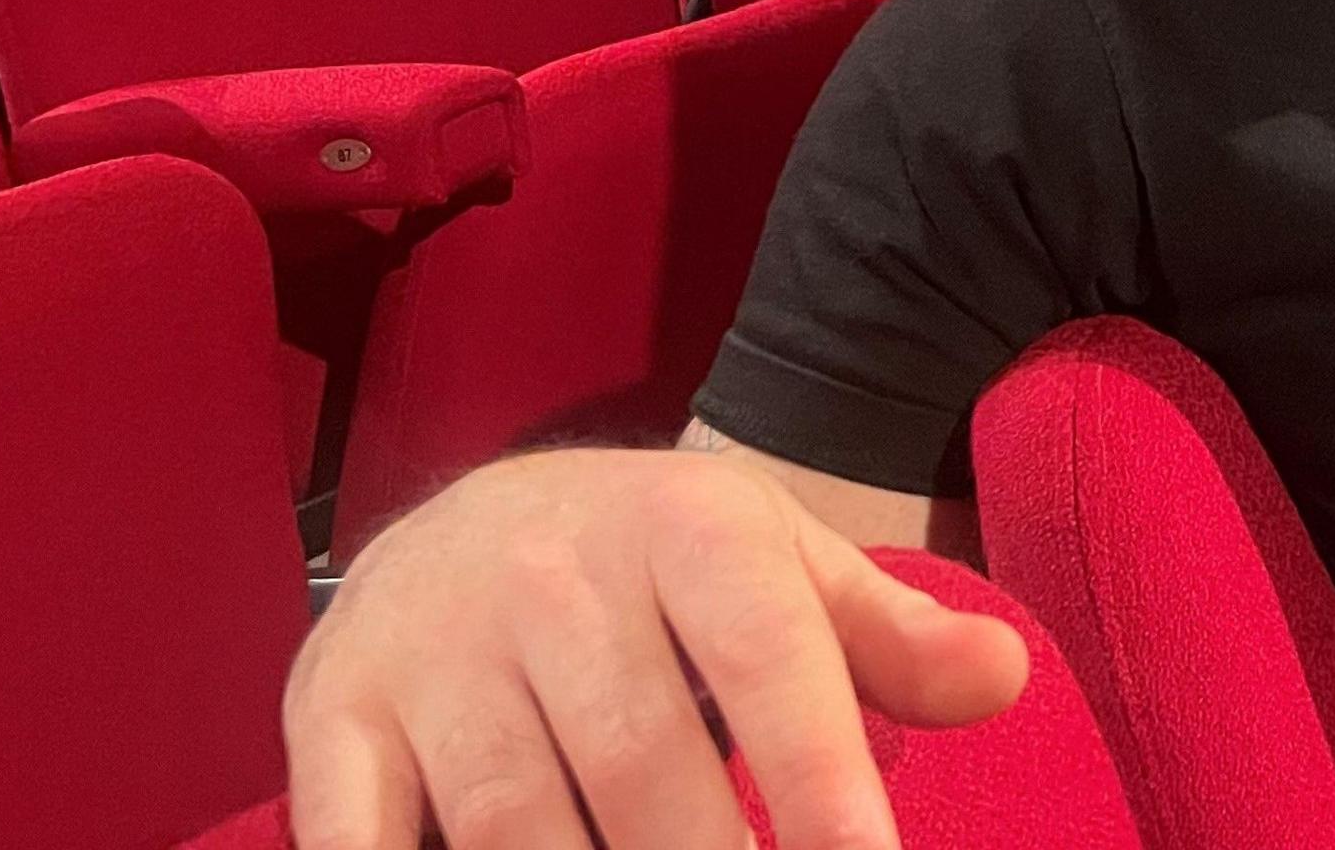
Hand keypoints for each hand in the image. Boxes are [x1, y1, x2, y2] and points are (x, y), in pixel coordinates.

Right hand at [283, 447, 1028, 849]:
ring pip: (512, 819)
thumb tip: (1003, 678)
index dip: (821, 777)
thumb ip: (890, 638)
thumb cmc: (660, 573)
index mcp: (686, 529)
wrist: (462, 515)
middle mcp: (551, 575)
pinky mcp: (331, 715)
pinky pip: (361, 834)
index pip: (768, 663)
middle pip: (641, 762)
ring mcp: (432, 650)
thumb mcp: (783, 572)